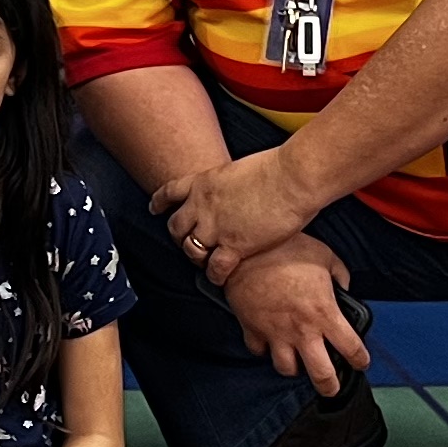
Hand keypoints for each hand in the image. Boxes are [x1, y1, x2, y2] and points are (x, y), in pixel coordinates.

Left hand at [164, 149, 320, 280]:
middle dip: (179, 238)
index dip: (159, 203)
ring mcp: (215, 227)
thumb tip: (236, 192)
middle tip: (188, 243)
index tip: (154, 209)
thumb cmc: (278, 168)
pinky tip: (220, 278)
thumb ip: (229, 184)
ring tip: (204, 263)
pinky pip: (215, 269)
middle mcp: (202, 205)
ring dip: (195, 258)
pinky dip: (215, 276)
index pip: (170, 192)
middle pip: (176, 227)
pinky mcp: (234, 246)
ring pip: (191, 250)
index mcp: (204, 182)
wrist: (292, 177)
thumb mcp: (240, 169)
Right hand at [214, 231, 367, 399]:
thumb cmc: (286, 248)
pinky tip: (269, 343)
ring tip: (297, 362)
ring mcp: (275, 333)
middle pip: (321, 375)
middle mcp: (302, 330)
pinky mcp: (252, 329)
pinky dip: (264, 350)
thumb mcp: (325, 256)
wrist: (246, 249)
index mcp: (324, 313)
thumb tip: (343, 288)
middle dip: (329, 387)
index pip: (352, 349)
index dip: (361, 361)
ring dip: (294, 368)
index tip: (361, 363)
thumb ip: (340, 276)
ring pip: (287, 369)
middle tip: (331, 387)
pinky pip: (258, 351)